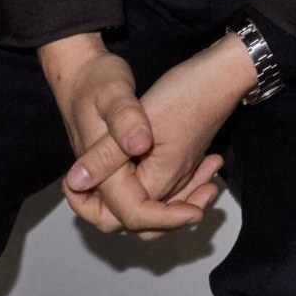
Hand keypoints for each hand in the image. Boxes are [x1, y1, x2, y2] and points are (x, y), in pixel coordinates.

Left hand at [61, 35, 255, 235]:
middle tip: (82, 187)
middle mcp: (173, 181)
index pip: (127, 217)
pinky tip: (126, 166)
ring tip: (96, 180)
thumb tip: (76, 181)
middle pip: (140, 220)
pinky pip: (164, 187)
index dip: (92, 207)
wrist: (223, 75)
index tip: (72, 186)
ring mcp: (182, 171)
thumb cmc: (186, 93)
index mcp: (159, 179)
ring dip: (123, 197)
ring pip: (151, 204)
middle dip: (109, 210)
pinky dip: (134, 181)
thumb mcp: (138, 119)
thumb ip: (106, 155)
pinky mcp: (185, 158)